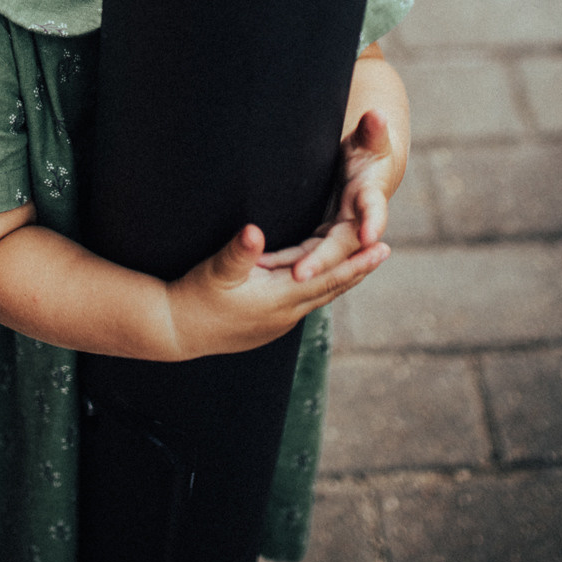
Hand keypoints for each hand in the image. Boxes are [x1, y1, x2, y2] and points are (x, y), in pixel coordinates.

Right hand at [165, 221, 388, 360]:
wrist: (177, 331)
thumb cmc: (195, 297)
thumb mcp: (215, 271)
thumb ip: (239, 252)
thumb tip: (255, 230)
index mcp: (279, 298)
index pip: (329, 278)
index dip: (357, 263)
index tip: (382, 248)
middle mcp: (286, 313)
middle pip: (332, 288)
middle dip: (358, 268)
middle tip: (384, 250)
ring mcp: (278, 321)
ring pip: (320, 295)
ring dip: (342, 278)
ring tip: (363, 262)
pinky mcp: (268, 321)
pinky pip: (305, 300)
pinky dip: (322, 285)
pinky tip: (323, 279)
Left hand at [263, 108, 401, 285]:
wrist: (368, 169)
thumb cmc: (369, 148)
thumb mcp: (372, 138)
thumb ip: (373, 130)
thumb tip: (377, 114)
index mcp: (370, 198)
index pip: (372, 212)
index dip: (371, 223)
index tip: (367, 236)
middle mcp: (358, 222)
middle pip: (341, 247)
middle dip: (322, 262)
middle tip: (299, 275)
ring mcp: (340, 234)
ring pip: (320, 257)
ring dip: (299, 268)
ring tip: (265, 275)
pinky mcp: (324, 238)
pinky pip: (306, 255)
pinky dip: (288, 263)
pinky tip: (260, 269)